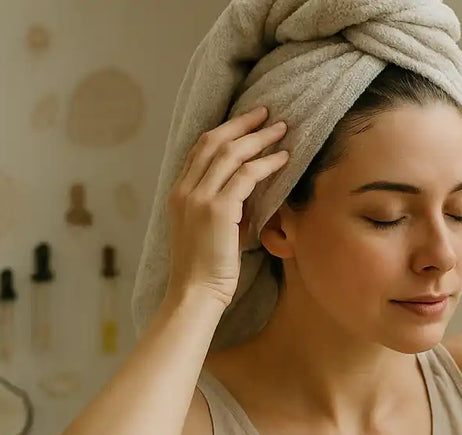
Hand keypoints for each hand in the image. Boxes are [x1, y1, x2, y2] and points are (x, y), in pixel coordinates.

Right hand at [166, 106, 288, 307]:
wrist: (194, 294)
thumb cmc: (207, 270)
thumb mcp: (212, 231)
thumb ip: (226, 208)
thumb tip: (250, 195)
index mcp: (179, 193)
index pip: (200, 150)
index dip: (225, 131)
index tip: (247, 122)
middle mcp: (185, 190)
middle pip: (213, 142)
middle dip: (242, 124)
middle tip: (267, 113)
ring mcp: (199, 198)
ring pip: (230, 153)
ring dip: (258, 139)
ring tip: (281, 130)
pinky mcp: (218, 210)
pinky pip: (245, 176)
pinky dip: (266, 164)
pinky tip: (283, 159)